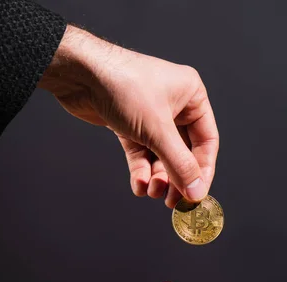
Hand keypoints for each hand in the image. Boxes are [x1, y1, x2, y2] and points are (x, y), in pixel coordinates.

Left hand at [38, 25, 218, 207]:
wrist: (80, 75)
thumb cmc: (124, 88)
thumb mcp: (157, 130)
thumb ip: (179, 163)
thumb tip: (196, 192)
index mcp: (191, 95)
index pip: (206, 141)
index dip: (202, 170)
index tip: (196, 195)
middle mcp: (173, 104)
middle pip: (182, 151)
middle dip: (176, 177)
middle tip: (172, 201)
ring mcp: (149, 115)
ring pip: (160, 154)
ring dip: (157, 177)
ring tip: (150, 192)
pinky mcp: (128, 124)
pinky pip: (139, 152)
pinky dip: (139, 169)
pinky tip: (137, 185)